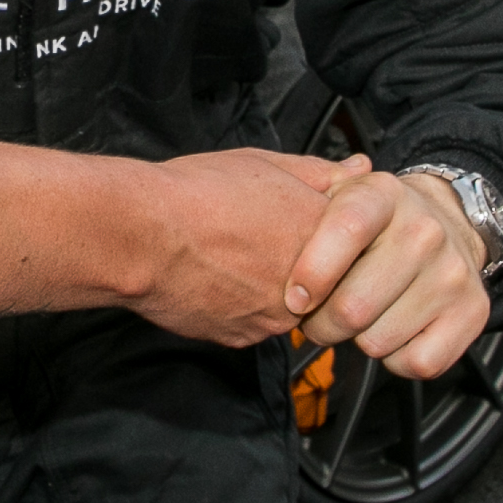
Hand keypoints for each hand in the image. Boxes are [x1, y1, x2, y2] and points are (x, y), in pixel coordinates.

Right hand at [134, 149, 339, 348]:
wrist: (142, 236)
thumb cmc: (199, 193)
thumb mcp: (265, 165)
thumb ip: (320, 171)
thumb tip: (360, 167)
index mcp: (322, 235)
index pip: (349, 241)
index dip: (318, 228)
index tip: (293, 219)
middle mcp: (309, 283)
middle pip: (320, 277)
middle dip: (296, 259)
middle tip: (257, 237)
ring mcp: (275, 316)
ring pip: (284, 302)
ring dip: (267, 284)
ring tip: (230, 255)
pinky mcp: (242, 337)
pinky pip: (251, 321)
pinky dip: (237, 303)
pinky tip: (213, 277)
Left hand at [283, 161, 491, 376]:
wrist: (451, 224)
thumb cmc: (379, 221)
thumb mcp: (341, 192)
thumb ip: (304, 195)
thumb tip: (280, 215)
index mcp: (384, 195)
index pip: (345, 231)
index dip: (312, 272)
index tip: (295, 298)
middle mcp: (424, 231)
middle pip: (353, 307)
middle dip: (322, 324)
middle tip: (320, 315)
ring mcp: (453, 274)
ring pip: (378, 341)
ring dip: (358, 340)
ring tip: (363, 315)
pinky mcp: (473, 313)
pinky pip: (416, 363)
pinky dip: (396, 359)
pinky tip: (395, 330)